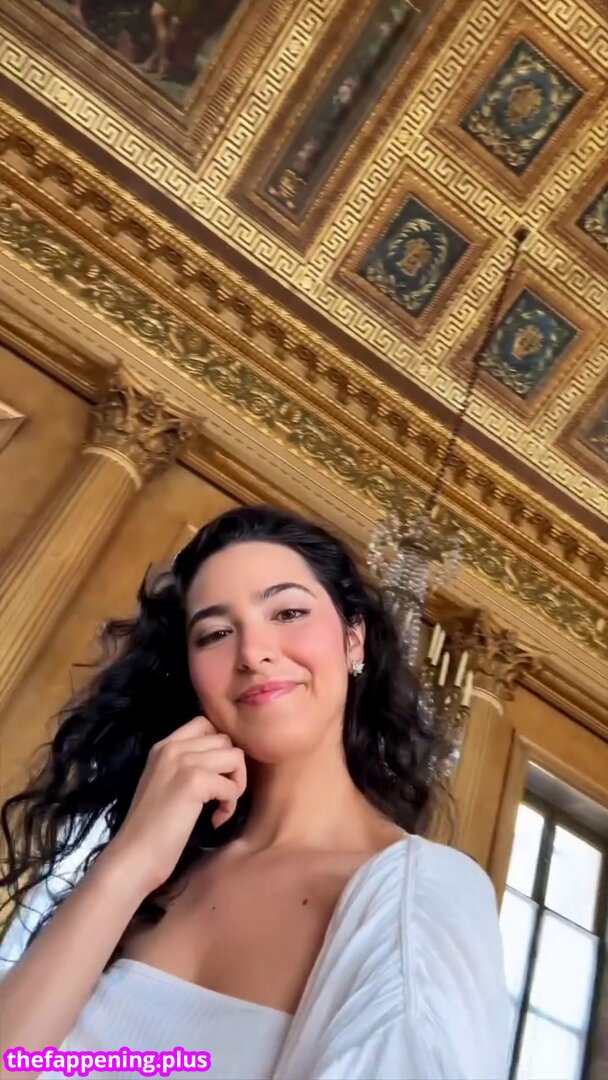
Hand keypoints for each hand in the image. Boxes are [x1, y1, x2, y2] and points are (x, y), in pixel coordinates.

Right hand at [107, 716, 245, 893]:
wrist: (133, 856)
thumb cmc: (150, 829)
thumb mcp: (164, 783)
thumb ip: (185, 765)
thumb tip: (222, 762)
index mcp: (163, 746)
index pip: (205, 723)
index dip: (219, 747)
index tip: (216, 774)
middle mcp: (172, 747)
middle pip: (225, 739)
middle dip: (232, 768)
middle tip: (222, 795)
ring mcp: (183, 762)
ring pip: (235, 756)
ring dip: (235, 783)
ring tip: (221, 807)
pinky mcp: (193, 782)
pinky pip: (231, 785)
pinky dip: (230, 806)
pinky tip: (215, 820)